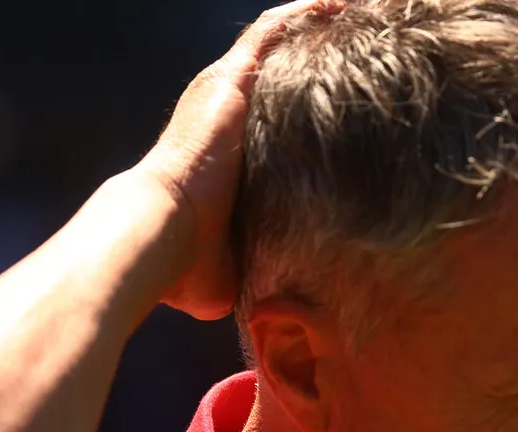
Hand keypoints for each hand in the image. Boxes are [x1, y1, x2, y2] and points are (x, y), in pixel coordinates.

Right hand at [135, 0, 336, 319]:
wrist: (157, 239)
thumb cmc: (188, 267)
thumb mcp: (239, 266)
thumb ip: (263, 271)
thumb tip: (282, 313)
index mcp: (224, 153)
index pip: (269, 118)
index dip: (302, 107)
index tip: (342, 105)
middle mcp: (221, 113)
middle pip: (274, 71)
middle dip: (315, 57)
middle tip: (360, 47)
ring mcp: (224, 92)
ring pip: (276, 42)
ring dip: (314, 27)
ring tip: (357, 14)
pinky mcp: (230, 81)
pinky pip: (274, 32)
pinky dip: (305, 14)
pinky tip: (339, 3)